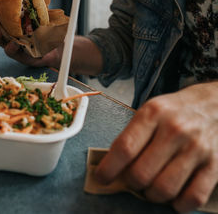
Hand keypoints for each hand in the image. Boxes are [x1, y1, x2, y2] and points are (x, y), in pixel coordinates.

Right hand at [0, 1, 59, 67]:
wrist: (58, 48)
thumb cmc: (48, 29)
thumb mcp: (44, 14)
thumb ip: (40, 3)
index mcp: (11, 19)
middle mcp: (8, 31)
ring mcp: (11, 43)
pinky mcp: (18, 55)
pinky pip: (11, 52)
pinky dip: (11, 47)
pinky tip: (13, 43)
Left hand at [95, 82, 217, 212]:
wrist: (215, 103)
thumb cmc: (175, 111)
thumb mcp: (150, 111)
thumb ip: (132, 136)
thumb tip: (112, 167)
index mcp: (153, 114)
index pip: (124, 148)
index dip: (109, 169)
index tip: (101, 178)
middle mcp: (175, 130)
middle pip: (141, 173)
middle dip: (131, 184)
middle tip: (132, 180)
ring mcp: (197, 148)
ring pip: (164, 189)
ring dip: (152, 196)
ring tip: (151, 188)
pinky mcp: (216, 164)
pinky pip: (193, 197)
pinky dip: (179, 205)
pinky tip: (174, 198)